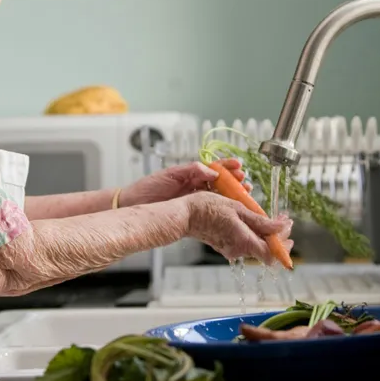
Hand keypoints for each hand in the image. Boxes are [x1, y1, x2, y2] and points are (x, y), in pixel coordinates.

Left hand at [120, 159, 250, 206]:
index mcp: (191, 175)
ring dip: (232, 196)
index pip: (214, 168)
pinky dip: (222, 210)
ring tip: (244, 195)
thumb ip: (191, 170)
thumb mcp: (170, 174)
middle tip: (246, 183)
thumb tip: (211, 170)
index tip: (239, 166)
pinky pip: (210, 211)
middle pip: (221, 183)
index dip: (227, 167)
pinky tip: (231, 211)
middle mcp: (195, 187)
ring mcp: (194, 201)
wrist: (133, 205)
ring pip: (219, 197)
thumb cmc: (148, 188)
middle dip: (235, 182)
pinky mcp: (191, 214)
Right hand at [182, 192, 293, 263]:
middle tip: (283, 221)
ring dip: (266, 233)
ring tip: (269, 218)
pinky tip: (253, 220)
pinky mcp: (225, 246)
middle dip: (278, 237)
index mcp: (244, 242)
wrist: (185, 215)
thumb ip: (261, 221)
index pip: (272, 254)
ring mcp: (231, 249)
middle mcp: (238, 250)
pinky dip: (253, 233)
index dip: (283, 244)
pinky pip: (245, 242)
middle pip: (265, 250)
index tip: (288, 227)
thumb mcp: (238, 209)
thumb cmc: (208, 208)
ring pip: (256, 245)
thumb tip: (281, 227)